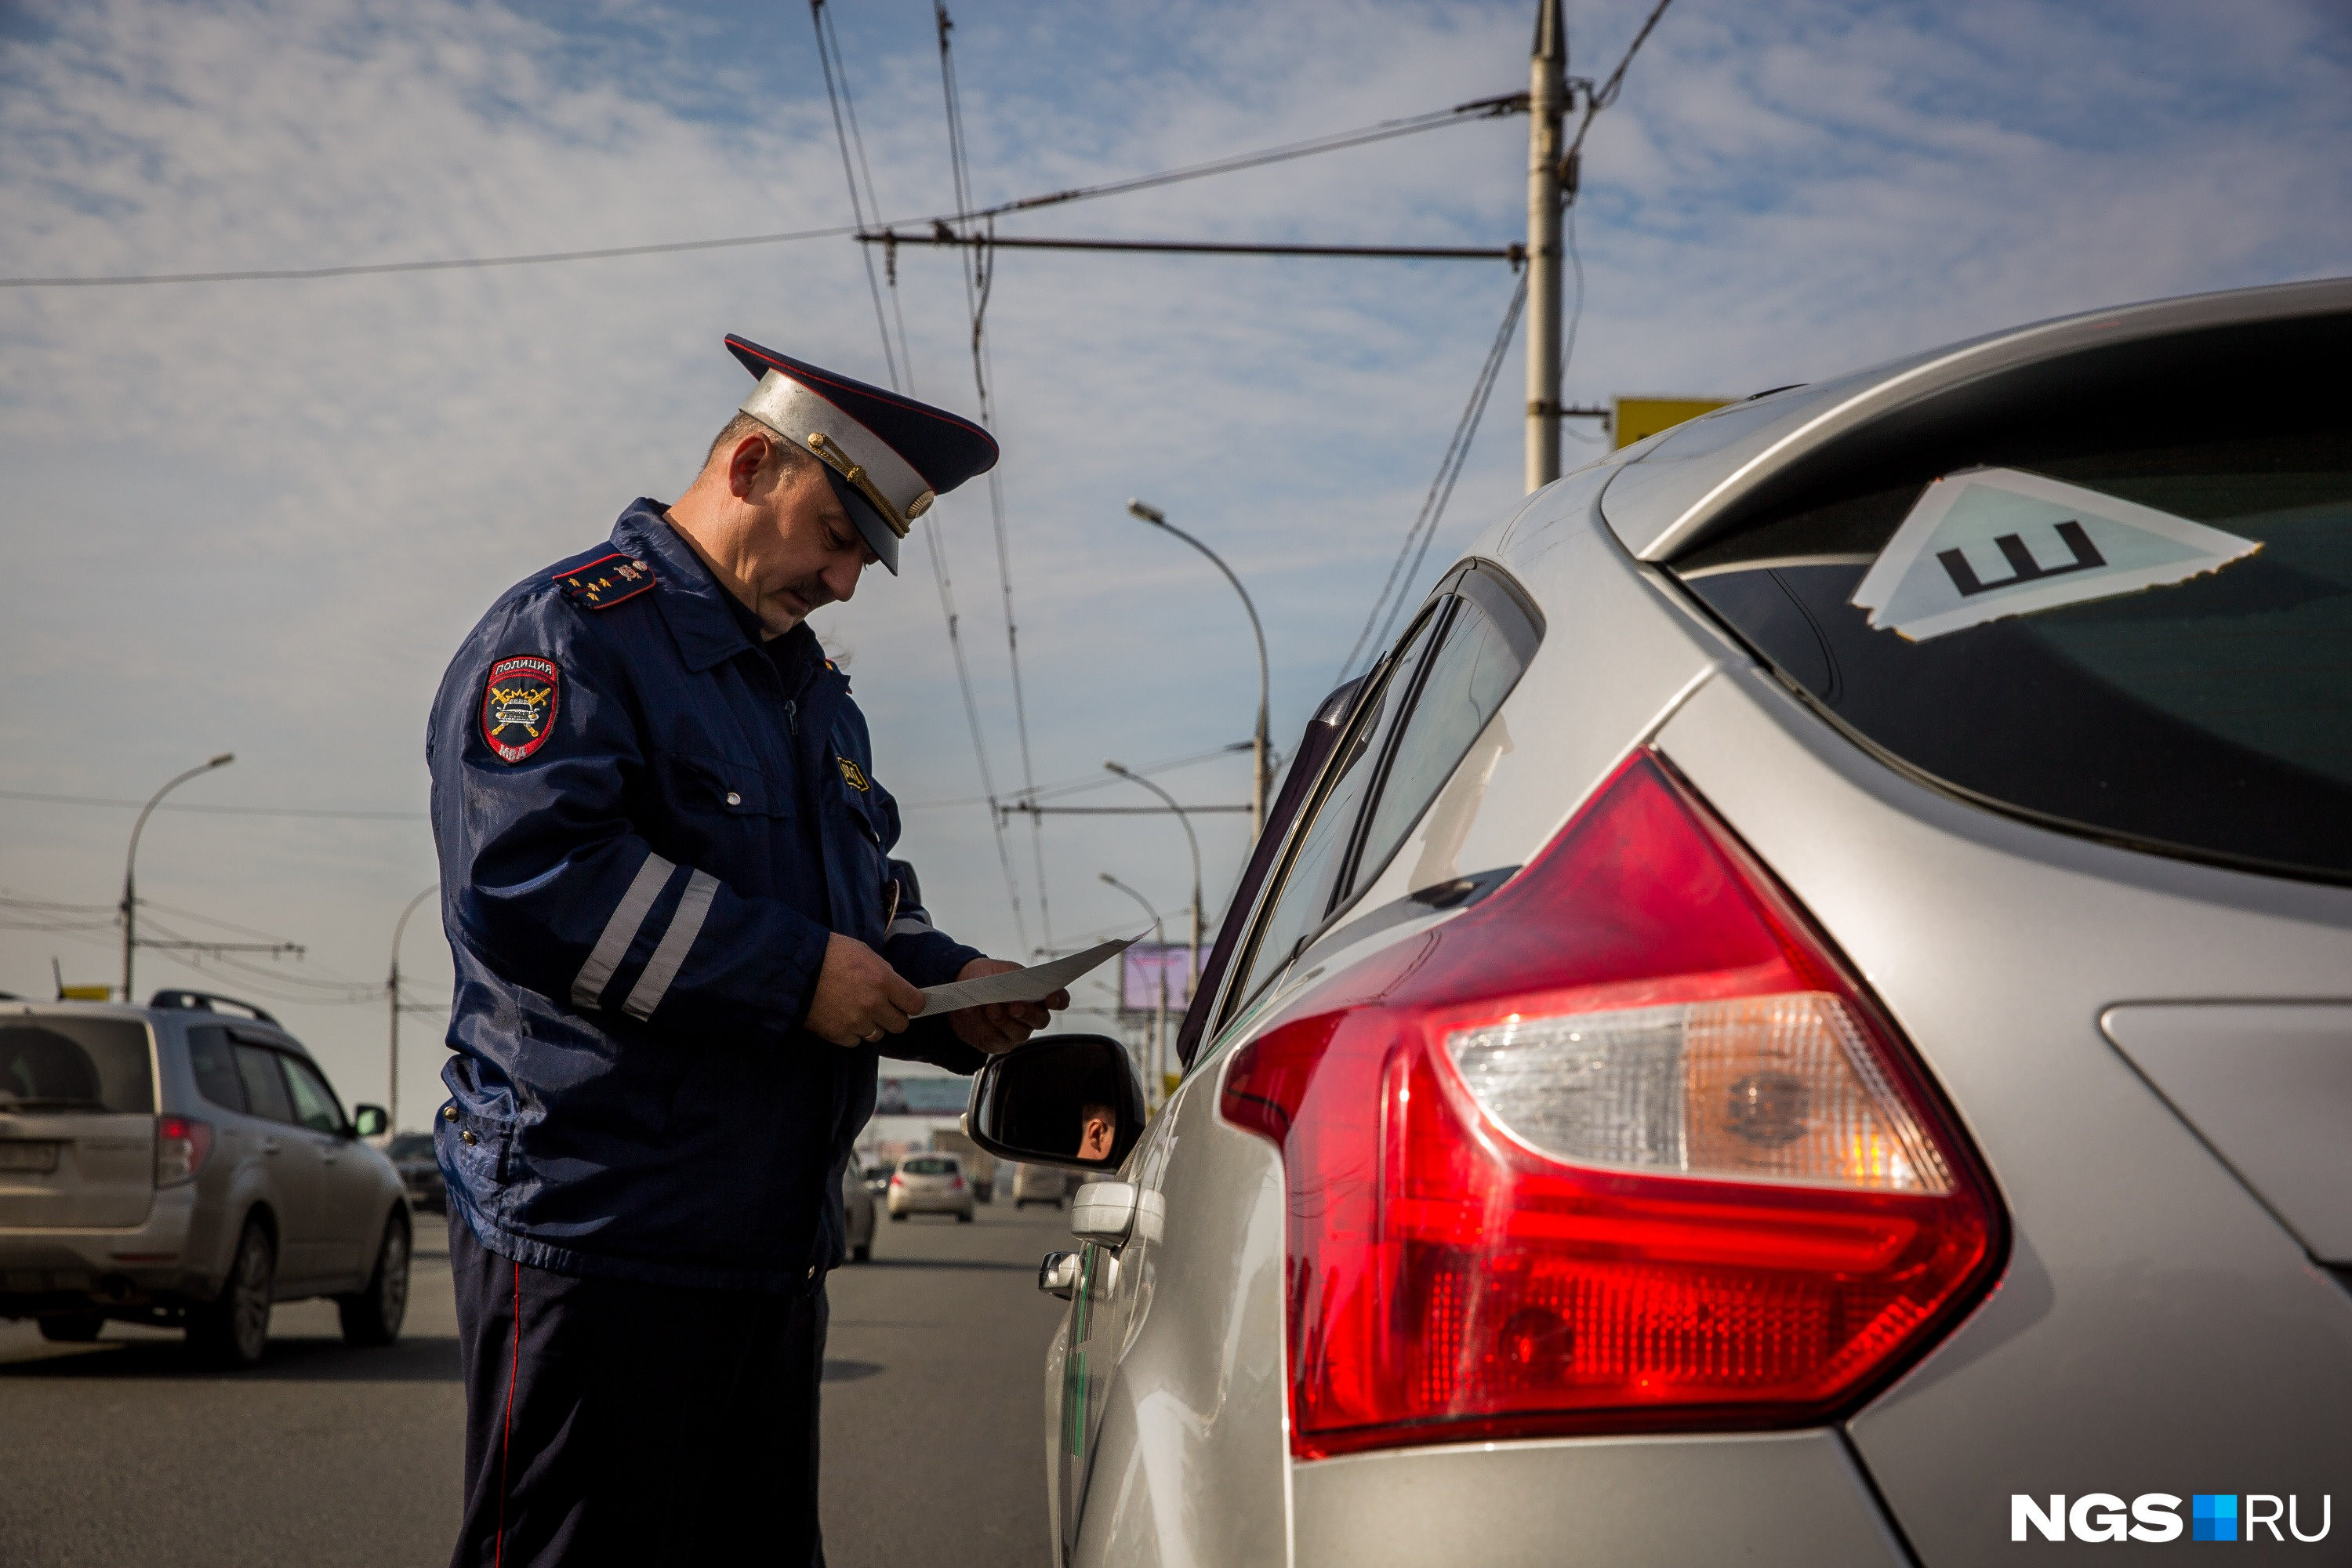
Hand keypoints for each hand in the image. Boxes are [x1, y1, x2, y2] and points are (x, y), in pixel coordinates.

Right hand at [806, 933, 927, 1047]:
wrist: (793, 969)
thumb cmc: (827, 954)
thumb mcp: (863, 952)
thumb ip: (883, 971)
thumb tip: (895, 985)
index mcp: (882, 980)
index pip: (915, 1003)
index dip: (913, 1003)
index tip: (908, 1002)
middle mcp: (873, 1004)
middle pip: (900, 1024)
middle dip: (893, 1016)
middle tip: (882, 1008)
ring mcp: (855, 1022)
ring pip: (877, 1035)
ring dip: (871, 1025)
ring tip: (855, 1010)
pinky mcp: (838, 1034)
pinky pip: (855, 1041)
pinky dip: (851, 1033)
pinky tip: (842, 1017)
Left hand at [948, 957, 1067, 1054]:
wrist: (962, 989)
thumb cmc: (988, 977)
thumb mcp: (1000, 970)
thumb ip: (1013, 977)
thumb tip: (1016, 986)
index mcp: (1038, 995)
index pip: (1059, 1000)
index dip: (1060, 1000)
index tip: (1051, 998)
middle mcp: (1032, 1016)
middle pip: (1041, 1021)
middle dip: (1028, 1014)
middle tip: (1014, 1007)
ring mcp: (1016, 1031)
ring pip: (1019, 1033)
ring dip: (1004, 1021)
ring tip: (990, 1008)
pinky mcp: (998, 1043)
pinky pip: (996, 1040)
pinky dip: (983, 1026)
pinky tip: (973, 1013)